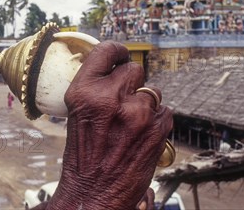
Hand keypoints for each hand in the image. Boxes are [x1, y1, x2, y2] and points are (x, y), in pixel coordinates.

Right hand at [49, 42, 172, 209]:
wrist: (93, 191)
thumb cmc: (84, 154)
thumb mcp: (77, 112)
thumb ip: (95, 87)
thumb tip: (116, 66)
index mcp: (84, 91)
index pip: (106, 51)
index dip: (117, 52)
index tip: (120, 56)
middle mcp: (109, 97)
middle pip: (134, 70)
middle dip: (131, 83)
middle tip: (124, 101)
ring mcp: (136, 112)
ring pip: (153, 92)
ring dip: (146, 104)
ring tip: (131, 124)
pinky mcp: (157, 128)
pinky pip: (165, 111)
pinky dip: (157, 121)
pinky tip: (142, 135)